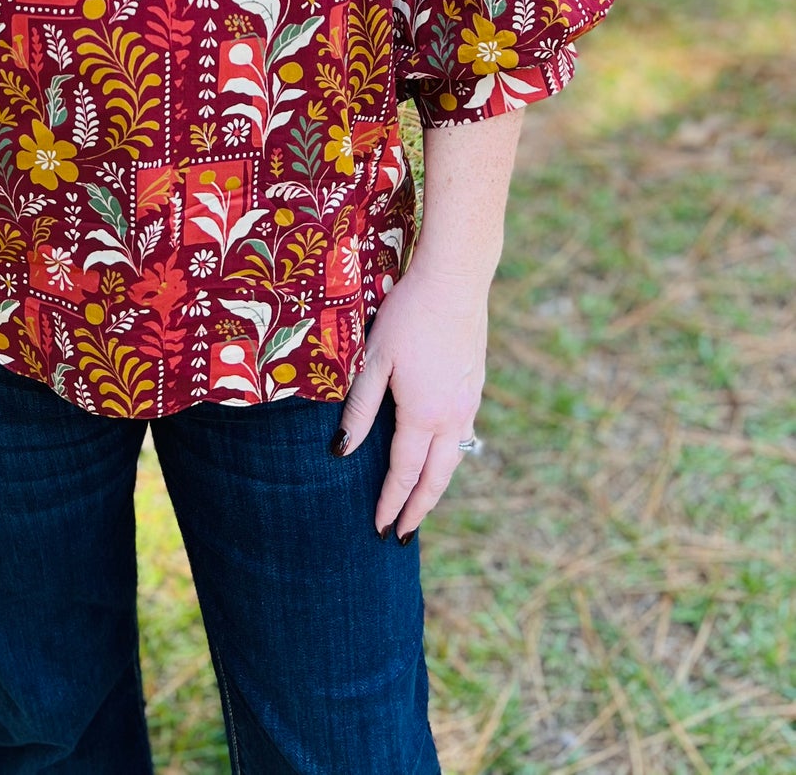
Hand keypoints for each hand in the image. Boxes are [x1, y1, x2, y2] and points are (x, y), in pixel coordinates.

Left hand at [336, 263, 488, 539]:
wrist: (455, 281)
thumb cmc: (407, 316)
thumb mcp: (374, 360)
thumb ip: (359, 408)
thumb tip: (342, 452)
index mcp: (423, 415)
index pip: (404, 472)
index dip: (391, 502)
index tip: (380, 528)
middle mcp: (452, 416)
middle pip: (436, 478)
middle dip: (418, 509)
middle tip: (404, 537)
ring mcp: (469, 401)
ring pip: (454, 458)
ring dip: (437, 486)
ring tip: (422, 504)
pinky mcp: (477, 384)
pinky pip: (463, 433)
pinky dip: (450, 456)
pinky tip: (442, 454)